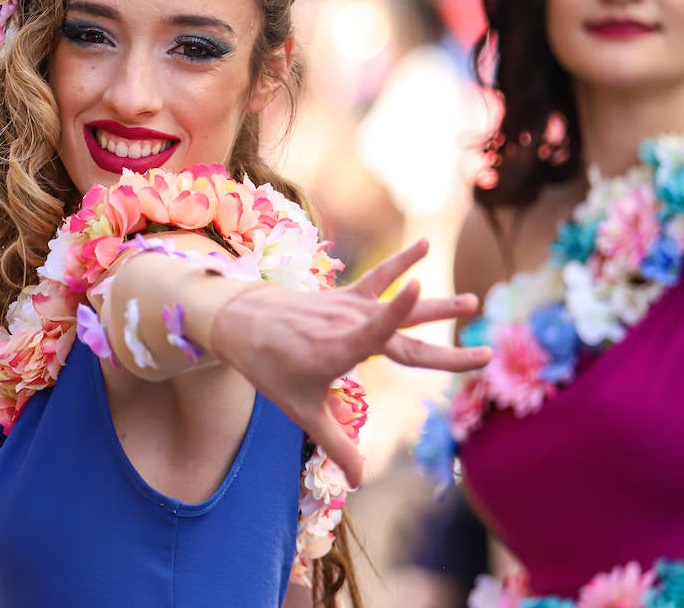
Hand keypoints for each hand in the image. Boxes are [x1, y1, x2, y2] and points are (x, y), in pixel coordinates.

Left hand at [208, 239, 489, 486]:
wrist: (241, 321)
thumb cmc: (270, 367)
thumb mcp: (300, 409)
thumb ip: (334, 443)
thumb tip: (358, 481)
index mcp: (337, 350)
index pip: (373, 332)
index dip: (394, 312)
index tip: (416, 288)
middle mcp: (347, 324)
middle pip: (404, 337)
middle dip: (445, 347)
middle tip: (485, 352)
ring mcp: (349, 306)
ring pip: (399, 306)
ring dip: (436, 306)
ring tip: (471, 301)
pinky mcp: (346, 295)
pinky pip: (378, 277)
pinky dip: (400, 261)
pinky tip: (423, 245)